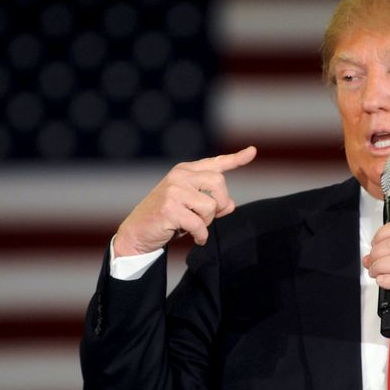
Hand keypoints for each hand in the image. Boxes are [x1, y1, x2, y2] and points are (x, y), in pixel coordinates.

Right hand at [113, 146, 256, 256]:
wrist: (137, 233)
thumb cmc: (166, 219)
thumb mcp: (191, 208)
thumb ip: (211, 203)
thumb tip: (230, 204)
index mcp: (185, 171)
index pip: (215, 163)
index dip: (236, 159)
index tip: (252, 151)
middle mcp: (180, 176)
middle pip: (219, 182)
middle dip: (220, 203)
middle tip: (209, 218)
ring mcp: (173, 190)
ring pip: (210, 206)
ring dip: (207, 222)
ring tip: (194, 226)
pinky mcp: (169, 208)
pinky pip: (199, 224)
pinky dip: (201, 235)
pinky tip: (195, 238)